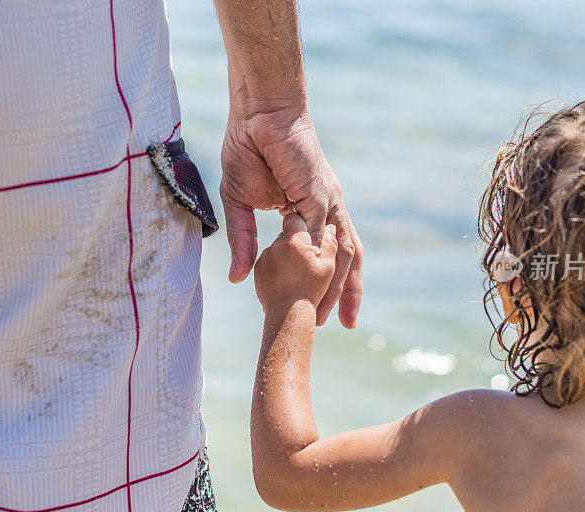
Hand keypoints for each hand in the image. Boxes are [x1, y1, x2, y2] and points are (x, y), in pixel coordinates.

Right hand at [220, 106, 362, 327]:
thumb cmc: (249, 149)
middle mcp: (327, 209)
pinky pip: (327, 236)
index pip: (327, 252)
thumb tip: (237, 278)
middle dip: (347, 292)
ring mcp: (328, 202)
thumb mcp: (240, 203)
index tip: (320, 311)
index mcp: (311, 211)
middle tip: (341, 324)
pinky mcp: (321, 195)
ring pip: (345, 252)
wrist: (257, 114)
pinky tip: (317, 288)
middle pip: (347, 257)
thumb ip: (243, 240)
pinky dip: (324, 263)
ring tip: (336, 318)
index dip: (328, 282)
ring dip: (342, 286)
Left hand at [254, 214, 336, 311]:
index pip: (295, 220)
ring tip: (299, 273)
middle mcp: (277, 245)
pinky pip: (271, 261)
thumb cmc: (311, 290)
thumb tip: (330, 227)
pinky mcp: (259, 269)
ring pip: (279, 247)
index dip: (303, 225)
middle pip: (288, 234)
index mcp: (296, 240)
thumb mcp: (327, 266)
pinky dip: (279, 266)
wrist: (288, 315)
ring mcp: (266, 256)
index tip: (307, 233)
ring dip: (289, 255)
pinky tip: (288, 278)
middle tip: (307, 257)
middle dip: (297, 242)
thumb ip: (329, 243)